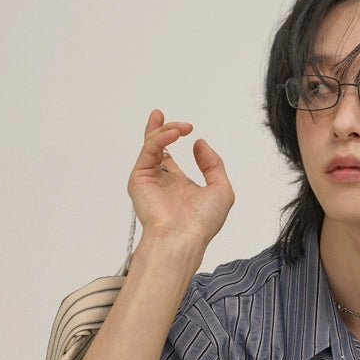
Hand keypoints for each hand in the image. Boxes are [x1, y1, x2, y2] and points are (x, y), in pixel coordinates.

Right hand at [128, 109, 234, 246]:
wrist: (183, 236)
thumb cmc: (202, 222)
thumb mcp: (221, 189)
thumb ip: (213, 164)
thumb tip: (200, 143)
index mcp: (179, 186)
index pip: (170, 158)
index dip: (175, 141)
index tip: (189, 130)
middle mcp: (162, 182)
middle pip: (155, 148)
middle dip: (161, 130)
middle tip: (178, 122)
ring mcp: (149, 179)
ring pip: (152, 146)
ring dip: (167, 131)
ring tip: (183, 129)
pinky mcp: (139, 178)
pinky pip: (148, 150)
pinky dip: (160, 138)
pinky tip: (174, 135)